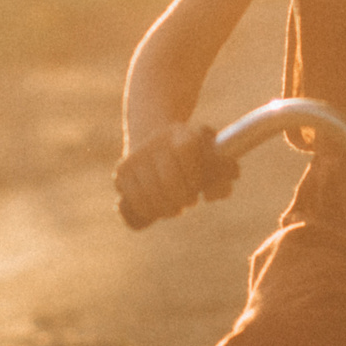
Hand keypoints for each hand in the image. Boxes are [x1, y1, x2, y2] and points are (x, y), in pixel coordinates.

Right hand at [115, 122, 235, 228]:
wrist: (154, 139)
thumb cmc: (192, 155)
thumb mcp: (213, 157)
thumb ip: (225, 173)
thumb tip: (214, 194)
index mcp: (180, 133)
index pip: (186, 151)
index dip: (195, 177)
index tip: (198, 187)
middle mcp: (155, 142)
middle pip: (169, 182)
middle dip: (182, 198)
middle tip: (188, 201)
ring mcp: (134, 158)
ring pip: (149, 197)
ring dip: (165, 209)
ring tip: (173, 206)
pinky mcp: (120, 174)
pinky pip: (131, 205)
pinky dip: (146, 212)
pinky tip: (155, 209)